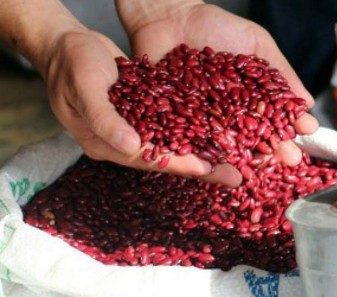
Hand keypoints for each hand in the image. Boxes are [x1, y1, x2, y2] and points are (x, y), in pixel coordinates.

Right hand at [41, 29, 218, 182]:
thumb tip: (130, 145)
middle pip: (167, 159)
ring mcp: (133, 131)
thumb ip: (104, 118)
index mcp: (105, 143)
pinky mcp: (143, 117)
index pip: (149, 158)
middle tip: (235, 176)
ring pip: (173, 147)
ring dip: (202, 154)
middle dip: (201, 167)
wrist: (66, 46)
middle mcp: (122, 143)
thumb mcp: (84, 87)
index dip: (180, 164)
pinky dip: (193, 135)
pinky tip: (216, 137)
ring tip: (233, 161)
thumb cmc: (71, 64)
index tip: (209, 170)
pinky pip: (171, 130)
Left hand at [116, 0, 318, 171]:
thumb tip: (308, 102)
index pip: (276, 116)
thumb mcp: (256, 42)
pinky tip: (223, 162)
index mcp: (254, 96)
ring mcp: (209, 120)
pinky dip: (209, 152)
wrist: (170, 18)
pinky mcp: (182, 124)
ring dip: (247, 157)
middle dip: (275, 148)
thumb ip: (280, 71)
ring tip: (262, 165)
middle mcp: (234, 113)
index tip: (306, 132)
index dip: (291, 125)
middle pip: (257, 136)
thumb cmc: (216, 26)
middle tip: (290, 158)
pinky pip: (197, 141)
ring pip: (230, 144)